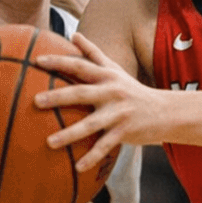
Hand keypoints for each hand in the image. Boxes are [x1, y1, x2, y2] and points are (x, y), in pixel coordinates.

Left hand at [34, 32, 166, 172]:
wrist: (165, 111)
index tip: (37, 61)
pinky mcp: (125, 132)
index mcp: (107, 77)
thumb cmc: (132, 90)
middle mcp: (112, 92)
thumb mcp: (115, 69)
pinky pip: (105, 146)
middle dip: (58, 97)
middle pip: (81, 93)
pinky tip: (77, 168)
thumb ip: (93, 53)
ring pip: (91, 124)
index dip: (59, 62)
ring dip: (69, 134)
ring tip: (49, 142)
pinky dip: (91, 157)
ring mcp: (119, 113)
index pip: (80, 66)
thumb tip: (74, 34)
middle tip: (36, 101)